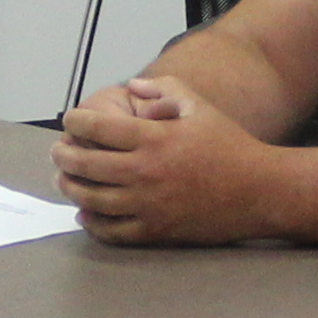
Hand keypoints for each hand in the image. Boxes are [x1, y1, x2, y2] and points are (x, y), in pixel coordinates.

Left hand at [55, 74, 278, 245]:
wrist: (259, 191)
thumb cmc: (229, 145)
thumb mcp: (199, 107)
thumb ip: (164, 90)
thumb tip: (131, 86)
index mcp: (155, 138)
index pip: (99, 128)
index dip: (77, 122)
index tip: (70, 121)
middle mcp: (146, 172)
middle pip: (87, 165)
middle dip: (65, 157)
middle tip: (58, 152)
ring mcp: (149, 205)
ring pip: (93, 200)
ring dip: (72, 189)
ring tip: (64, 180)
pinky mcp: (156, 231)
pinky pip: (112, 230)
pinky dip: (93, 223)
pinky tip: (86, 213)